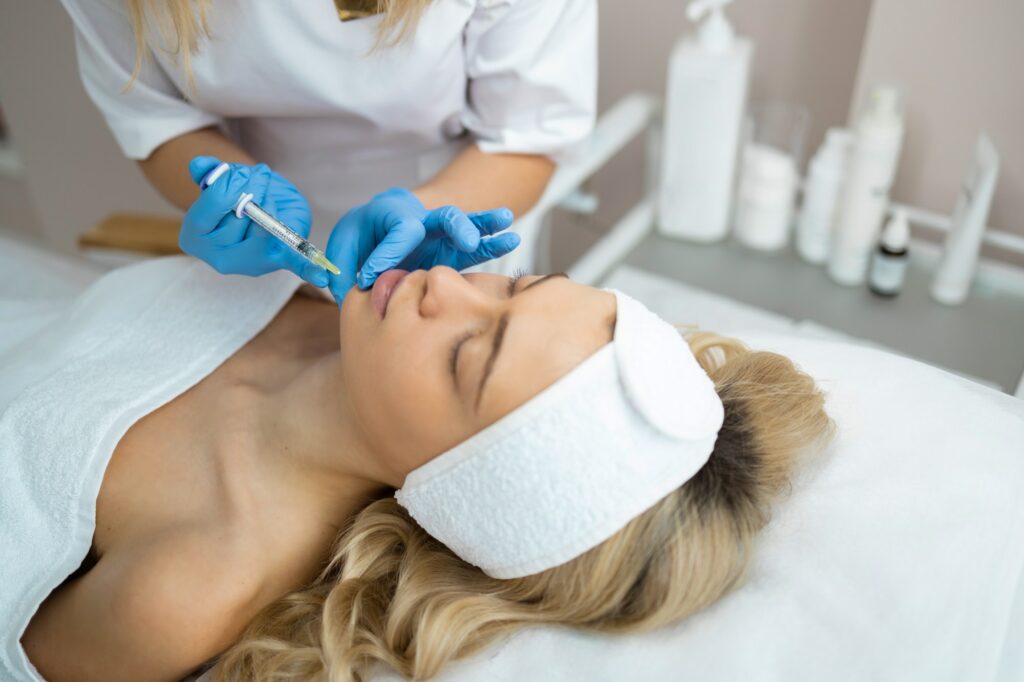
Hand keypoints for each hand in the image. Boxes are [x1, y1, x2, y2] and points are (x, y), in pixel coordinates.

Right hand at [181, 156, 327, 286]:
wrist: (256, 209)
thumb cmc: (234, 195)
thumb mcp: (219, 181)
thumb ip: (210, 172)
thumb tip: (200, 165)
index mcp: (195, 237)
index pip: (216, 203)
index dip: (233, 182)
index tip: (242, 172)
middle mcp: (220, 257)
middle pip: (242, 216)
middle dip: (255, 189)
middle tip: (262, 175)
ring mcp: (250, 262)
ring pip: (265, 228)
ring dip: (271, 202)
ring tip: (269, 191)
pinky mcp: (278, 260)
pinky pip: (293, 265)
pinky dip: (308, 270)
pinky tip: (321, 277)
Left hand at [325, 188, 518, 304]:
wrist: (376, 228)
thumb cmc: (360, 239)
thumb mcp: (342, 248)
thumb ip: (342, 268)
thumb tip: (351, 292)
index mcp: (390, 214)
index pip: (398, 232)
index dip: (386, 255)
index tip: (370, 278)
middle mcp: (420, 220)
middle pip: (443, 217)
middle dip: (456, 227)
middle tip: (467, 240)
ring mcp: (440, 236)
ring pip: (465, 225)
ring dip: (485, 225)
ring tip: (507, 220)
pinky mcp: (452, 252)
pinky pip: (475, 247)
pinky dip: (493, 242)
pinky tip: (512, 239)